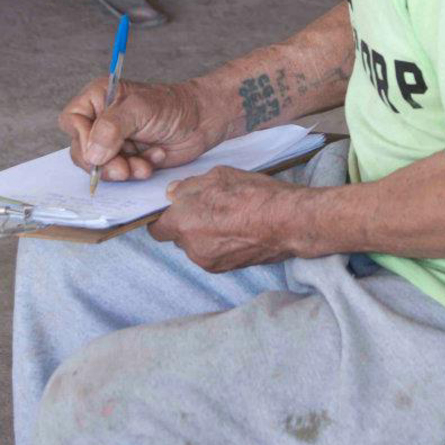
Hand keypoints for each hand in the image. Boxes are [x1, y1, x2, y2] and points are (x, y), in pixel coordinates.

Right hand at [59, 78, 221, 182]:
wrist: (203, 121)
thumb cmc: (174, 106)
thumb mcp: (142, 109)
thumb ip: (113, 127)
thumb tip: (91, 153)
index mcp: (100, 97)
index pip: (72, 120)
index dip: (82, 139)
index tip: (100, 150)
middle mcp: (102, 119)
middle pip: (82, 149)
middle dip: (104, 163)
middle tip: (124, 169)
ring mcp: (114, 141)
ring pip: (100, 166)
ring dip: (122, 170)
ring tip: (144, 165)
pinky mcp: (127, 158)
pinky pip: (119, 174)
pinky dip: (136, 172)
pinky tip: (154, 159)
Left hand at [149, 166, 304, 271]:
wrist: (288, 222)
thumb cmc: (255, 194)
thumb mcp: (219, 175)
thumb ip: (190, 186)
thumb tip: (174, 193)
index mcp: (184, 221)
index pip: (157, 227)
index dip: (165, 216)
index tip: (176, 207)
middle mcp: (191, 246)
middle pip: (178, 236)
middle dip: (187, 223)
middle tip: (208, 206)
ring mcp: (208, 261)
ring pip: (195, 245)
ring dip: (203, 234)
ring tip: (228, 218)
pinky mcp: (224, 269)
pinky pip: (211, 254)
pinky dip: (218, 244)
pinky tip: (236, 230)